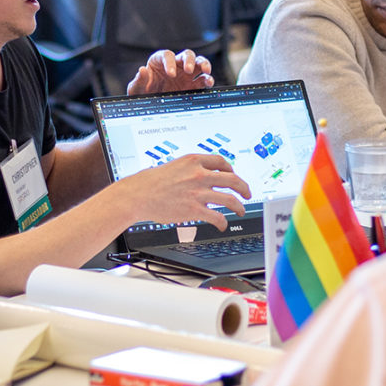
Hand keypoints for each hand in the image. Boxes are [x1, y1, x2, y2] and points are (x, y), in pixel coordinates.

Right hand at [120, 154, 249, 230]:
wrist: (138, 195)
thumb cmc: (150, 182)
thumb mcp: (173, 166)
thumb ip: (190, 169)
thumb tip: (201, 176)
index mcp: (194, 161)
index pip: (221, 161)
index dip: (231, 168)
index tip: (233, 174)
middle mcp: (199, 175)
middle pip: (232, 179)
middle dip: (243, 187)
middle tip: (247, 193)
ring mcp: (198, 192)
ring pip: (229, 199)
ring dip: (239, 206)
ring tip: (241, 210)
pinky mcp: (194, 209)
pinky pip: (217, 216)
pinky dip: (223, 222)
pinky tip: (222, 224)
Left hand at [126, 49, 214, 95]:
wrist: (151, 105)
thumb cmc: (142, 93)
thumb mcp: (136, 89)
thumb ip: (139, 81)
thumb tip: (142, 70)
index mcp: (159, 62)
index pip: (167, 56)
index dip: (169, 62)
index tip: (170, 74)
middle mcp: (174, 65)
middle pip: (186, 55)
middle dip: (189, 60)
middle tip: (189, 70)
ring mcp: (185, 74)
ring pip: (198, 63)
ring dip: (204, 64)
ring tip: (206, 71)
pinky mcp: (192, 85)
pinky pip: (203, 79)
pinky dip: (207, 79)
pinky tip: (209, 83)